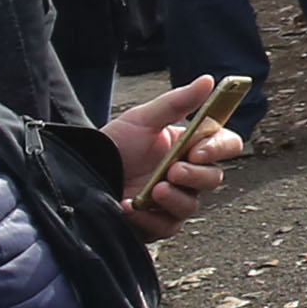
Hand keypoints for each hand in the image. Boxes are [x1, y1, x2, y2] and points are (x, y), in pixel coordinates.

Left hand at [107, 75, 232, 235]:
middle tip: (174, 170)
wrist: (81, 171)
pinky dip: (150, 218)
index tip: (199, 150)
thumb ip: (177, 102)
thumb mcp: (142, 118)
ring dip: (176, 198)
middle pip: (213, 178)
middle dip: (196, 176)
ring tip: (154, 190)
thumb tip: (208, 80)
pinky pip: (167, 226)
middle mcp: (186, 174)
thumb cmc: (113, 145)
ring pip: (192, 205)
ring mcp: (172, 200)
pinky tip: (130, 205)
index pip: (225, 146)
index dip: (219, 148)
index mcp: (190, 146)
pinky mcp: (155, 223)